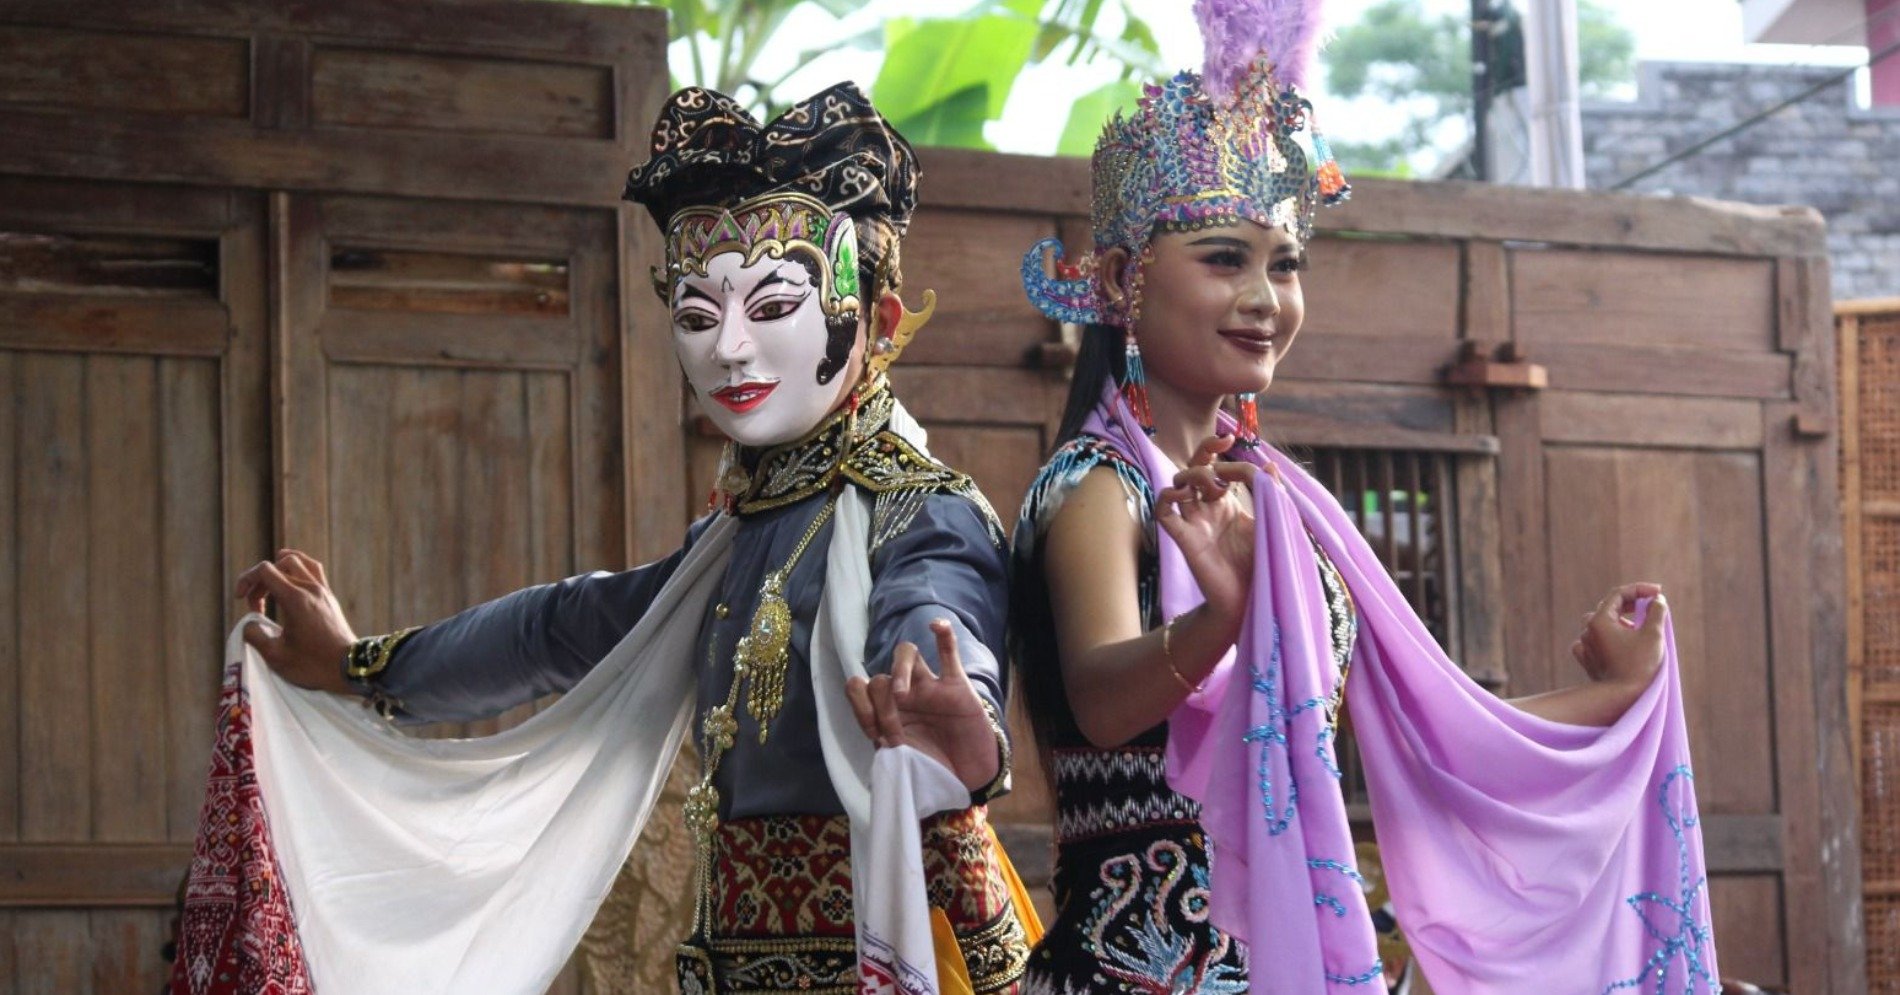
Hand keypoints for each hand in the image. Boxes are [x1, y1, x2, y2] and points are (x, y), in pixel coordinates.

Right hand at [233, 549, 357, 693]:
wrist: (350, 667)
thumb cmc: (313, 664)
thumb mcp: (275, 656)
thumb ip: (254, 635)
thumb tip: (250, 623)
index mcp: (295, 599)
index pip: (265, 570)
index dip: (246, 579)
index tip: (242, 600)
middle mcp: (311, 588)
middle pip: (279, 566)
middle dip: (260, 581)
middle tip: (255, 606)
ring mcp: (323, 590)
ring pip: (298, 561)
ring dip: (278, 570)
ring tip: (268, 583)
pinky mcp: (329, 596)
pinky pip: (313, 569)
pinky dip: (297, 569)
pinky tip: (289, 580)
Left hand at [845, 619, 999, 791]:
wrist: (968, 778)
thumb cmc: (933, 768)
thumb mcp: (902, 761)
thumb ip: (887, 744)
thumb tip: (877, 735)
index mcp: (886, 710)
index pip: (858, 689)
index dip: (861, 708)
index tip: (875, 734)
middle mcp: (904, 695)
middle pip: (880, 676)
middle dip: (881, 703)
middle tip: (894, 729)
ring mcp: (930, 688)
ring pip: (907, 655)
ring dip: (900, 669)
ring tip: (901, 693)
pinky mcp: (957, 686)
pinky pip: (948, 653)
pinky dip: (944, 635)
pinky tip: (936, 626)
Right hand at [1155, 435, 1258, 629]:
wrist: (1251, 601)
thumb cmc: (1263, 567)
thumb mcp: (1272, 524)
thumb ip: (1271, 495)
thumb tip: (1271, 464)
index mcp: (1228, 505)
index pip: (1220, 470)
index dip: (1226, 457)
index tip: (1238, 449)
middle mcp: (1208, 510)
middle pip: (1195, 469)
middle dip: (1204, 452)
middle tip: (1221, 444)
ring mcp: (1194, 523)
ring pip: (1178, 484)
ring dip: (1193, 475)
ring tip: (1216, 486)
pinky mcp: (1184, 539)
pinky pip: (1164, 512)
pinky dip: (1168, 497)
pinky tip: (1185, 496)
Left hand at [1569, 582, 1667, 688]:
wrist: (1622, 698)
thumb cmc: (1639, 665)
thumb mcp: (1653, 634)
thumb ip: (1656, 612)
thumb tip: (1657, 600)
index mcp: (1599, 620)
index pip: (1618, 594)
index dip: (1640, 590)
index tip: (1658, 593)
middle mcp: (1587, 631)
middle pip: (1609, 607)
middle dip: (1631, 605)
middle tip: (1651, 607)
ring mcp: (1585, 646)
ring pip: (1601, 624)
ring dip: (1620, 621)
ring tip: (1637, 628)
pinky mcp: (1587, 661)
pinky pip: (1596, 641)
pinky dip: (1609, 638)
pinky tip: (1620, 644)